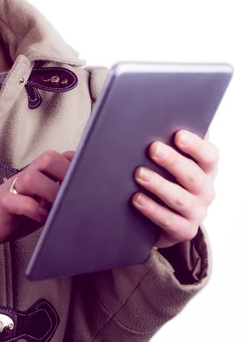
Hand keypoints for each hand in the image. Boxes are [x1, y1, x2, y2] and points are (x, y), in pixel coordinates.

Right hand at [0, 150, 73, 269]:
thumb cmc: (7, 219)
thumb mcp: (36, 206)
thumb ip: (54, 197)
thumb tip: (82, 196)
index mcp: (35, 176)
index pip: (59, 157)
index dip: (76, 164)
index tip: (90, 177)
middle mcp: (24, 178)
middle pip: (48, 158)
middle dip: (66, 174)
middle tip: (73, 196)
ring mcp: (10, 190)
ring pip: (33, 176)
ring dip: (50, 193)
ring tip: (54, 211)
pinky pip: (16, 201)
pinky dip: (32, 210)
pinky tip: (38, 219)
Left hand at [131, 130, 217, 248]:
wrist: (162, 214)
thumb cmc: (165, 174)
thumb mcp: (171, 158)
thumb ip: (170, 140)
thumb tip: (157, 116)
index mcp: (206, 168)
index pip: (209, 155)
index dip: (196, 145)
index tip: (178, 134)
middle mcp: (205, 190)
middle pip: (193, 175)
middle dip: (173, 161)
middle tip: (153, 148)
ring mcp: (196, 212)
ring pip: (180, 198)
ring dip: (159, 185)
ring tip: (139, 173)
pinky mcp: (184, 230)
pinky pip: (169, 221)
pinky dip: (152, 209)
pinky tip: (136, 198)